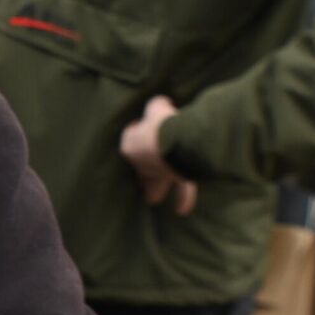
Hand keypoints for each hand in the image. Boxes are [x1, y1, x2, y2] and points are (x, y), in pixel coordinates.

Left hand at [120, 96, 196, 215]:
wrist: (176, 141)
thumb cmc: (162, 122)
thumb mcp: (156, 106)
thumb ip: (156, 106)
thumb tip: (161, 103)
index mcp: (130, 145)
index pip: (129, 140)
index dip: (136, 133)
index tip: (142, 128)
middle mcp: (141, 164)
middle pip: (138, 171)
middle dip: (140, 175)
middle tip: (140, 176)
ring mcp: (159, 174)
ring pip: (154, 186)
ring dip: (155, 191)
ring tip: (152, 199)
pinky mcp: (178, 178)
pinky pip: (183, 191)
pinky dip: (185, 200)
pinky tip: (183, 211)